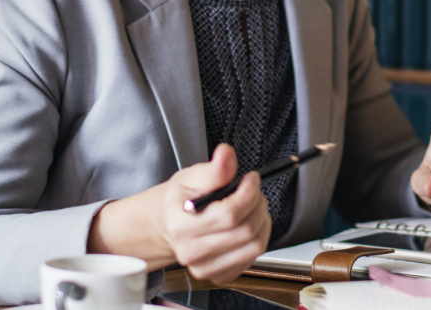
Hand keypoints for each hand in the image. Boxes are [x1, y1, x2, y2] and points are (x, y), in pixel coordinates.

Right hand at [161, 144, 271, 281]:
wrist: (168, 225)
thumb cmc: (179, 201)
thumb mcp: (191, 177)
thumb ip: (214, 169)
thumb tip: (226, 154)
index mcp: (181, 225)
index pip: (229, 213)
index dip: (249, 192)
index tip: (251, 178)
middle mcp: (191, 251)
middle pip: (246, 229)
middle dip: (257, 204)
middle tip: (253, 192)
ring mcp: (204, 268)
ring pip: (255, 245)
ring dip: (262, 221)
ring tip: (252, 207)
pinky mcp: (218, 276)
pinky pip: (253, 258)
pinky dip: (258, 237)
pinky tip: (247, 225)